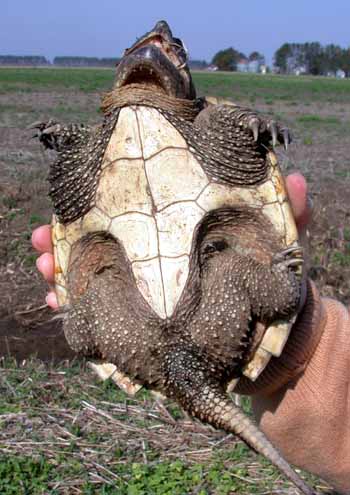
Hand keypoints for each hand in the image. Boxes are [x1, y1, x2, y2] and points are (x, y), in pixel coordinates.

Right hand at [32, 172, 309, 309]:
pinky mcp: (152, 326)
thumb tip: (298, 181)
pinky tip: (61, 308)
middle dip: (72, 238)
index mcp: (185, 236)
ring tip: (43, 270)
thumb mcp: (285, 247)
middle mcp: (164, 261)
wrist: (282, 348)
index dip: (108, 202)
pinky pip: (108, 317)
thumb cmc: (279, 289)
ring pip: (101, 278)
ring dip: (67, 274)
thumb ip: (293, 217)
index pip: (140, 212)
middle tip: (41, 238)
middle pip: (109, 242)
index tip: (78, 196)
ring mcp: (155, 293)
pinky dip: (83, 312)